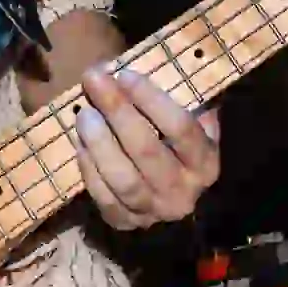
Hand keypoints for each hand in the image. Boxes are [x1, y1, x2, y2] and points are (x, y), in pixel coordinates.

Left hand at [71, 65, 221, 230]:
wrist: (171, 192)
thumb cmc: (176, 143)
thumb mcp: (194, 121)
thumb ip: (186, 99)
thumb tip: (161, 63)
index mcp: (206, 163)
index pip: (181, 128)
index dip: (151, 100)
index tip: (126, 74)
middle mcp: (184, 193)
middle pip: (147, 151)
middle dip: (117, 111)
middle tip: (94, 79)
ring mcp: (154, 212)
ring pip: (123, 179)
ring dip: (100, 142)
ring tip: (85, 113)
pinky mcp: (125, 222)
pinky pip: (103, 197)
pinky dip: (89, 168)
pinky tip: (81, 141)